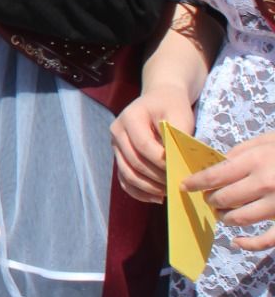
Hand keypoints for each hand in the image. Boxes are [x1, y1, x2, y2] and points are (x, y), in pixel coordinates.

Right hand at [110, 86, 194, 202]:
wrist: (160, 98)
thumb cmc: (172, 106)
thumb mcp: (179, 115)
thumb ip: (176, 137)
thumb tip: (177, 163)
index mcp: (130, 118)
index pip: (143, 145)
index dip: (161, 161)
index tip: (179, 169)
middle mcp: (117, 131)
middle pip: (133, 162)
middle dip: (156, 177)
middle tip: (177, 185)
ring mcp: (115, 145)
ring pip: (127, 173)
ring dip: (148, 187)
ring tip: (168, 192)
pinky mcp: (120, 156)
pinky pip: (124, 179)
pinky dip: (138, 192)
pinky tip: (156, 197)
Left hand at [183, 132, 274, 249]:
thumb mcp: (268, 141)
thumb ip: (242, 152)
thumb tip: (216, 164)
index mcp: (255, 161)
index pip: (213, 176)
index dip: (195, 183)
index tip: (184, 186)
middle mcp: (264, 184)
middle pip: (223, 199)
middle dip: (211, 200)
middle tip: (209, 199)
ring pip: (239, 219)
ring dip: (226, 217)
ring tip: (224, 213)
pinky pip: (266, 240)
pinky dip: (248, 243)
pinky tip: (238, 241)